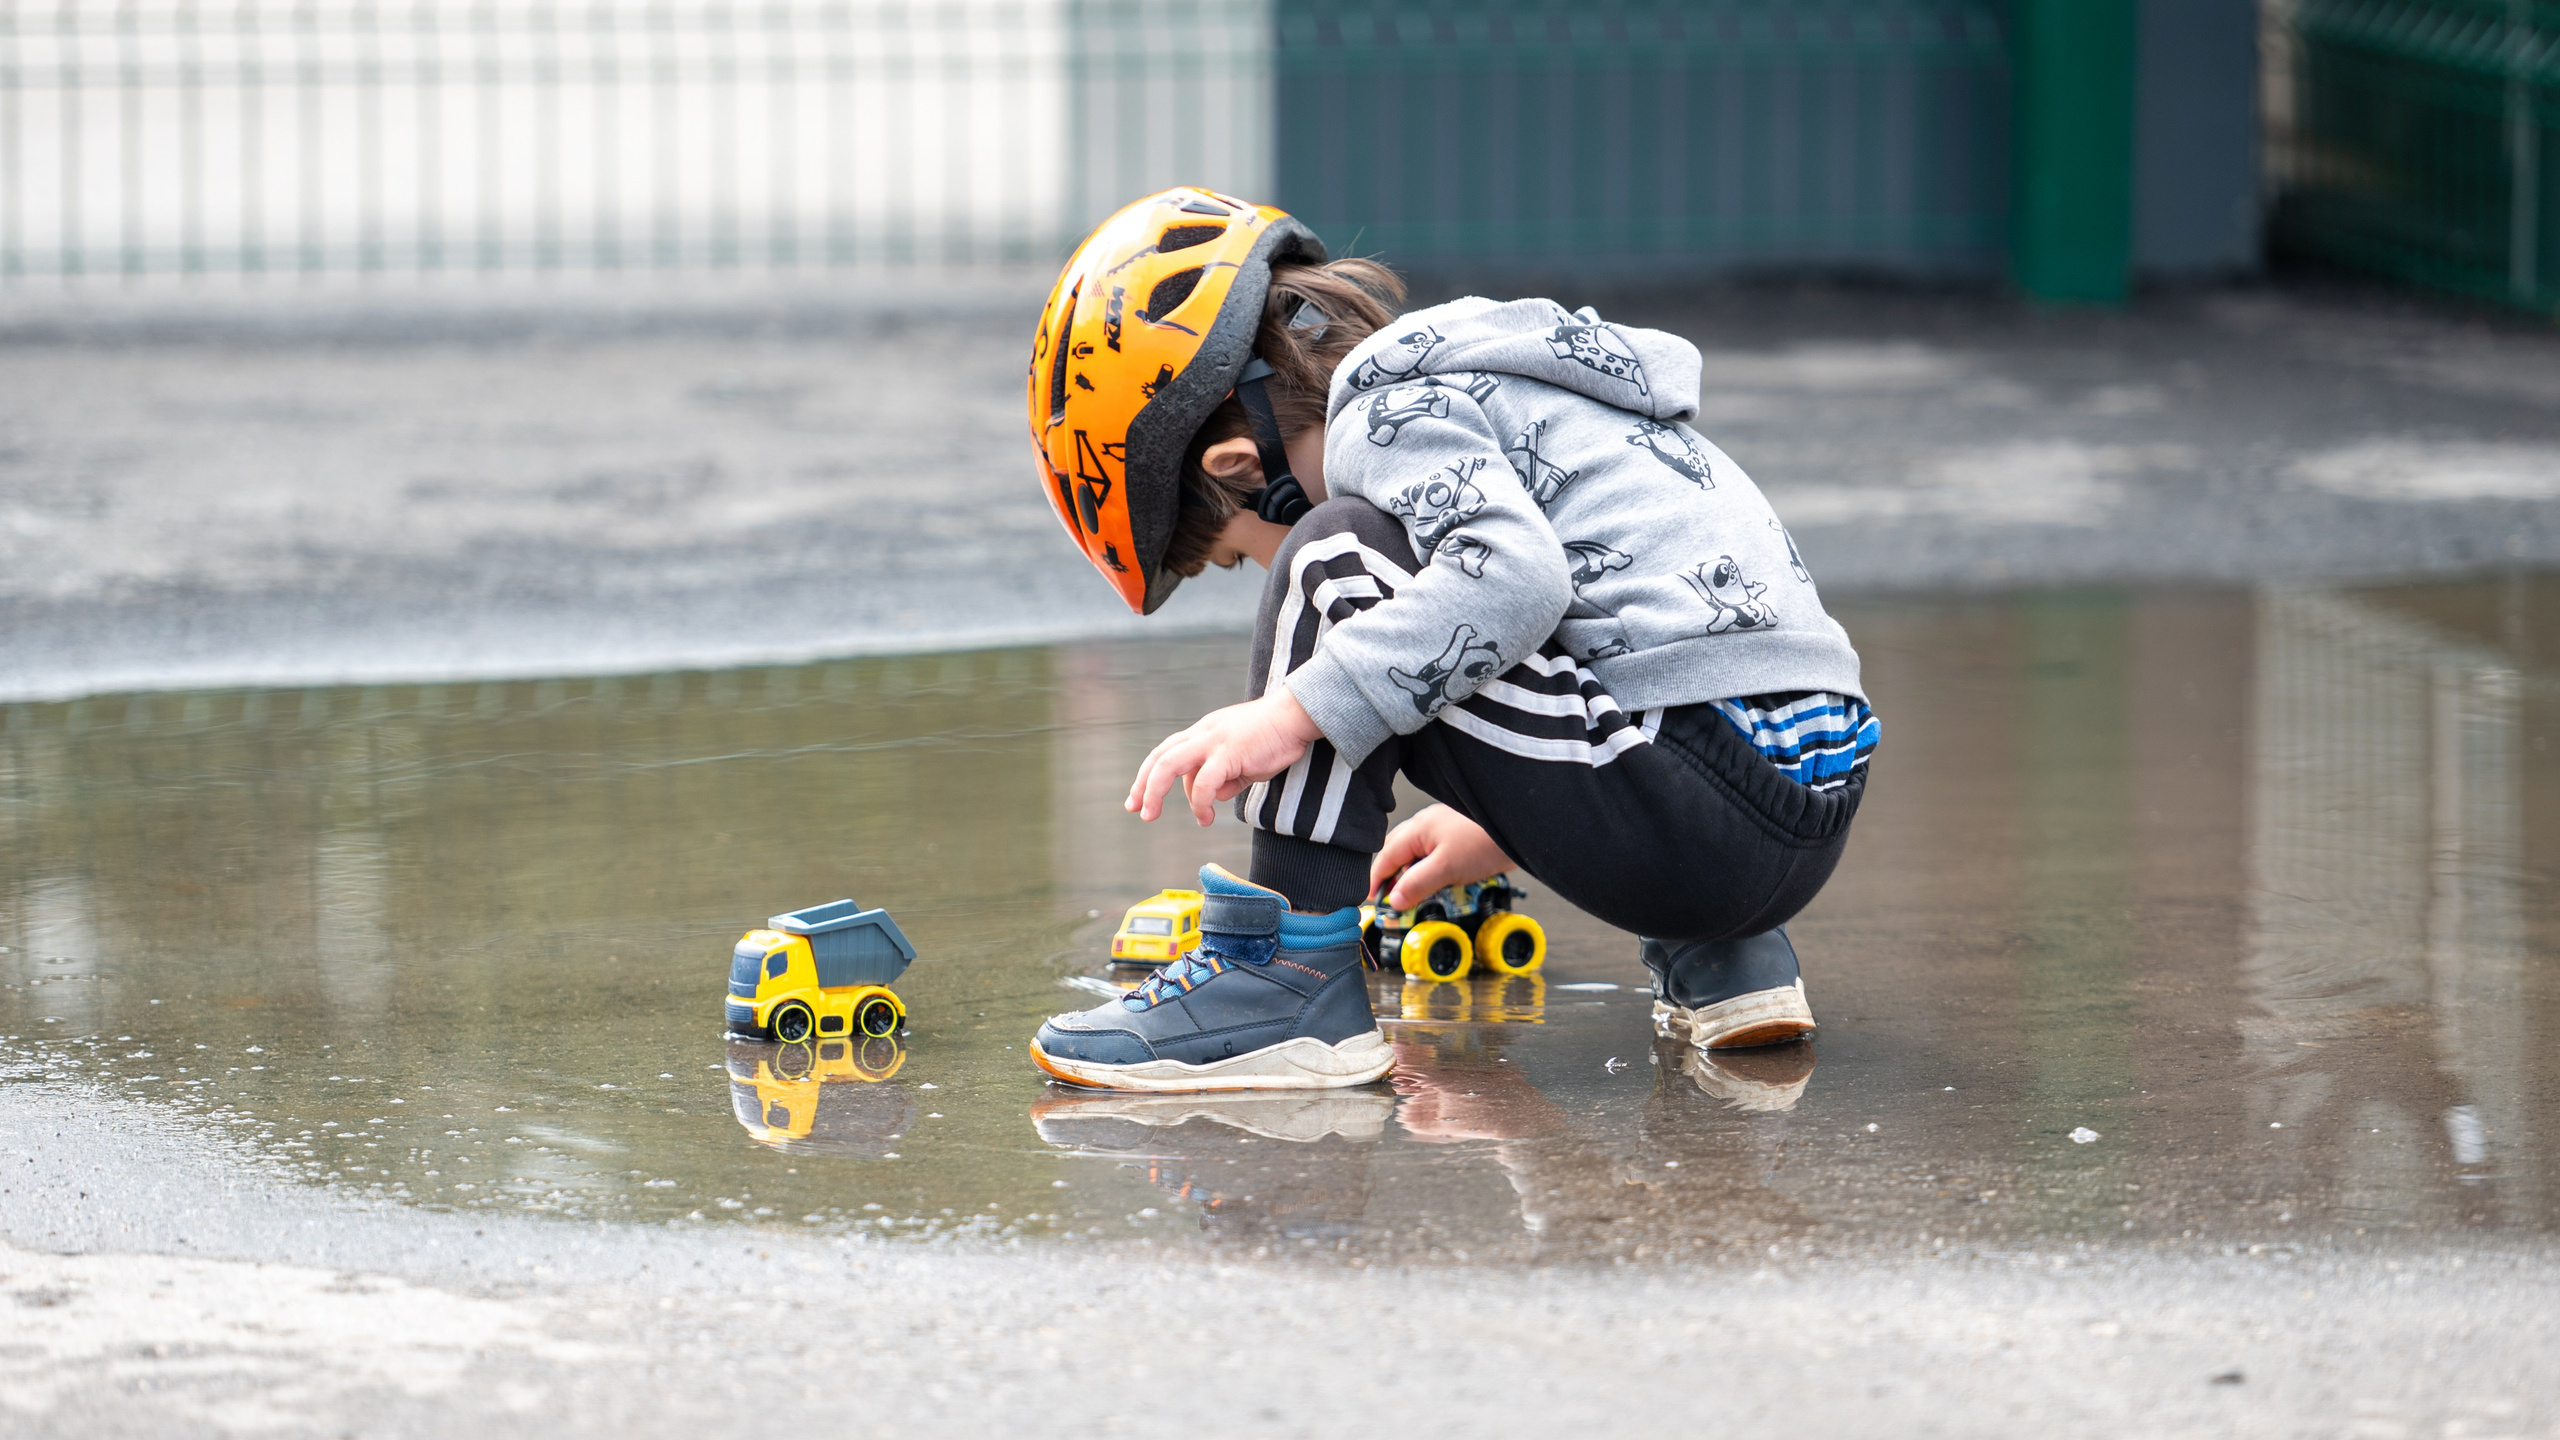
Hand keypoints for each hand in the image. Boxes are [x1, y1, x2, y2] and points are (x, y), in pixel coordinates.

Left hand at [1126, 690, 1324, 825]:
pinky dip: (1200, 802)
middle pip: (1160, 756)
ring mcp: (1214, 741)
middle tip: (1135, 809)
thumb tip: (1215, 797)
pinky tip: (1206, 816)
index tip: (1139, 797)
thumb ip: (1227, 778)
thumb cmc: (1274, 738)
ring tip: (1150, 815)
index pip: (1167, 752)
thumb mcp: (1243, 762)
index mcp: (1204, 732)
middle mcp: (1202, 733)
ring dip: (1154, 791)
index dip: (1149, 775)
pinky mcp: (1229, 752)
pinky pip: (1205, 781)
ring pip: (1169, 764)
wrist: (1296, 717)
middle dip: (1142, 784)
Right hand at [1369, 804, 1516, 908]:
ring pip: (1419, 857)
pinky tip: (1441, 887)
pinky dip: (1434, 874)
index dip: (1376, 879)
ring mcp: (1444, 831)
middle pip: (1400, 855)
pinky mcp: (1460, 840)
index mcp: (1418, 829)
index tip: (1372, 898)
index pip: (1386, 856)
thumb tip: (1394, 899)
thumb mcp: (1445, 868)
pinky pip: (1437, 858)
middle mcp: (1427, 826)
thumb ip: (1416, 884)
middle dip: (1394, 878)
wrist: (1520, 831)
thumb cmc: (1485, 841)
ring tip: (1417, 898)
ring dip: (1416, 878)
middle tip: (1392, 901)